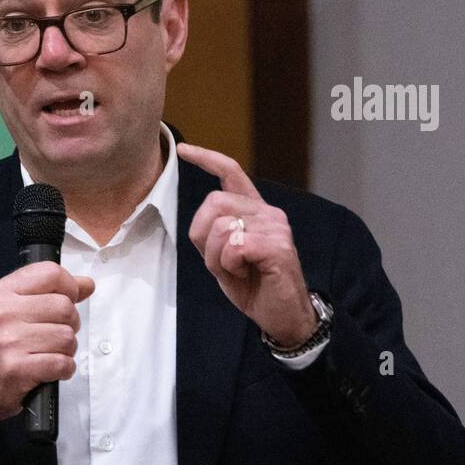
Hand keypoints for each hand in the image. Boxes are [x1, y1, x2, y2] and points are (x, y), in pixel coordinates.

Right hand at [0, 261, 94, 454]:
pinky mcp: (17, 368)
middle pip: (65, 306)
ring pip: (68, 336)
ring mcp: (9, 341)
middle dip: (69, 324)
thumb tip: (85, 284)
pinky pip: (63, 363)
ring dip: (66, 350)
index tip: (68, 300)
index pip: (51, 273)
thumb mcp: (13, 312)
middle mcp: (2, 314)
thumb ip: (49, 294)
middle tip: (53, 335)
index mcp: (1, 293)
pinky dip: (63, 370)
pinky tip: (48, 369)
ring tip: (47, 353)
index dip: (69, 287)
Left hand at [177, 142, 316, 347]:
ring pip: (221, 228)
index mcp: (253, 211)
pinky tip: (248, 273)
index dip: (205, 158)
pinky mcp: (278, 245)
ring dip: (218, 257)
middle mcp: (267, 212)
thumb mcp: (222, 257)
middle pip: (213, 203)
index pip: (230, 173)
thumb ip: (212, 234)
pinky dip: (231, 265)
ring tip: (239, 269)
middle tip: (223, 262)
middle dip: (205, 237)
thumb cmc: (253, 285)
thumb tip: (210, 218)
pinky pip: (235, 246)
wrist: (281, 315)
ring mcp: (275, 226)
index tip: (182, 150)